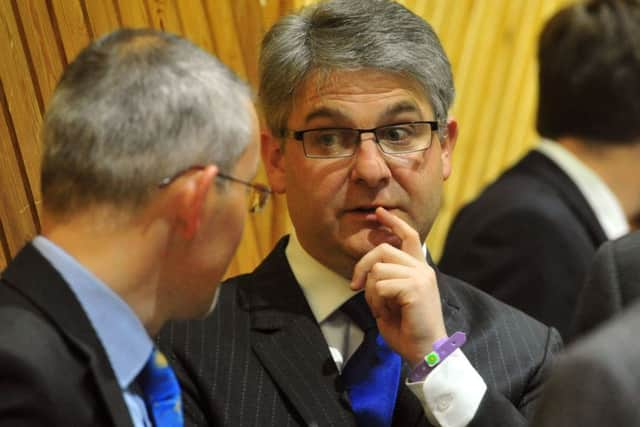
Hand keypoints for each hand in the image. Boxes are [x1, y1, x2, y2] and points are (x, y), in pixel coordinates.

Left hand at [351, 207, 446, 365]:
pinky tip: (387, 313)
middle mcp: (422, 269)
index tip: (379, 212)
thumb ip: (384, 280)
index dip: (393, 222)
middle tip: (354, 286)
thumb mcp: (392, 299)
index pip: (408, 236)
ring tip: (382, 309)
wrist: (424, 350)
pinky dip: (377, 301)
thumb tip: (367, 270)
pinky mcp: (415, 287)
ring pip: (378, 269)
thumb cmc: (407, 328)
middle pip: (383, 250)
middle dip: (362, 266)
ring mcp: (420, 276)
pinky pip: (381, 285)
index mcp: (418, 269)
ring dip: (372, 292)